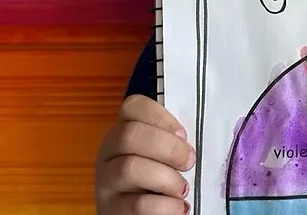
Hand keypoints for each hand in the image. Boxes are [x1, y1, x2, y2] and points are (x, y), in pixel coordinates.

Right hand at [95, 95, 195, 214]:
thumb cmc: (155, 179)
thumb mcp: (160, 153)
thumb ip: (170, 138)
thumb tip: (197, 134)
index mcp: (122, 131)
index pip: (133, 106)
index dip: (162, 117)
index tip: (182, 134)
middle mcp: (108, 153)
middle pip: (130, 134)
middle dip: (169, 147)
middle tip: (189, 161)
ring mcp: (106, 183)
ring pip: (130, 168)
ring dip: (167, 178)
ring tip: (183, 188)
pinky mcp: (112, 211)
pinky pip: (138, 205)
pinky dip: (166, 206)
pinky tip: (178, 207)